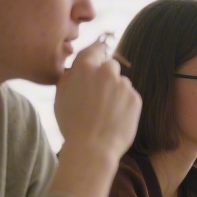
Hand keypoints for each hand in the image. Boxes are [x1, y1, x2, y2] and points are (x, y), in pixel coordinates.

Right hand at [54, 41, 140, 161]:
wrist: (92, 147)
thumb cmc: (72, 123)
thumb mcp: (60, 96)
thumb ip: (70, 76)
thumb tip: (75, 68)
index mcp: (85, 67)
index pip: (96, 48)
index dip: (97, 54)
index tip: (98, 59)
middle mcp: (106, 72)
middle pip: (110, 65)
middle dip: (106, 75)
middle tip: (99, 95)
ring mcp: (123, 85)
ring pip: (121, 82)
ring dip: (116, 91)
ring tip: (105, 111)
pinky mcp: (136, 98)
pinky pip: (130, 96)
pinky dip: (124, 104)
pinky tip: (115, 117)